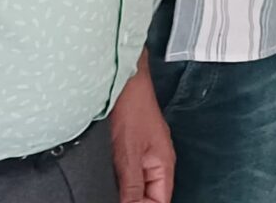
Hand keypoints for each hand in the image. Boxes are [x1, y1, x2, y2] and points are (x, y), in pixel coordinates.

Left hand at [108, 58, 173, 202]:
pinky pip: (133, 172)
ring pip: (140, 184)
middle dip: (135, 200)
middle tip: (115, 196)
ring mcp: (148, 153)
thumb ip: (131, 185)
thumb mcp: (129, 154)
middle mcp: (159, 161)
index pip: (160, 201)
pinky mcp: (136, 146)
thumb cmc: (132, 110)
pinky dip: (122, 179)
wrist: (125, 83)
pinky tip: (111, 177)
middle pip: (151, 195)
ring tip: (112, 187)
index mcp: (164, 165)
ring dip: (128, 191)